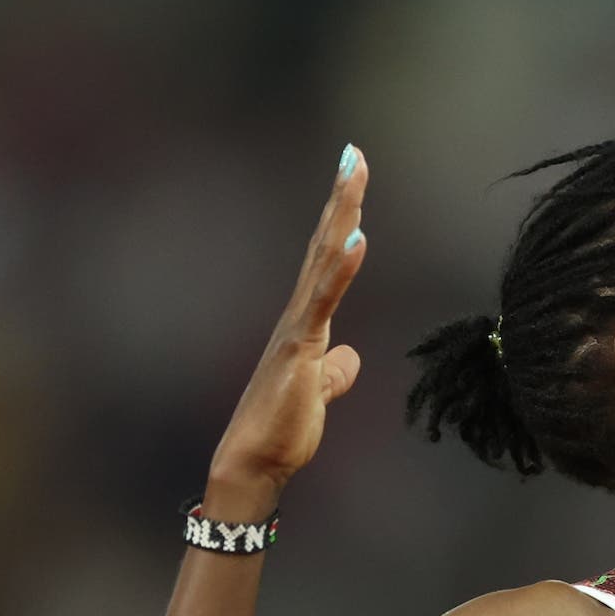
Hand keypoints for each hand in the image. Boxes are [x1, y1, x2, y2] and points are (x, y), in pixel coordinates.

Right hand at [206, 145, 370, 505]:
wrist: (257, 462)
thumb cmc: (282, 429)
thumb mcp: (320, 392)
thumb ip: (334, 372)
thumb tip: (349, 358)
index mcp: (307, 320)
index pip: (328, 257)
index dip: (341, 217)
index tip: (354, 176)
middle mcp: (299, 314)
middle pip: (324, 244)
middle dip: (341, 198)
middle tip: (354, 154)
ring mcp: (296, 328)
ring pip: (321, 261)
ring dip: (340, 218)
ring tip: (354, 176)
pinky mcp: (299, 349)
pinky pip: (323, 302)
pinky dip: (340, 270)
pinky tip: (357, 240)